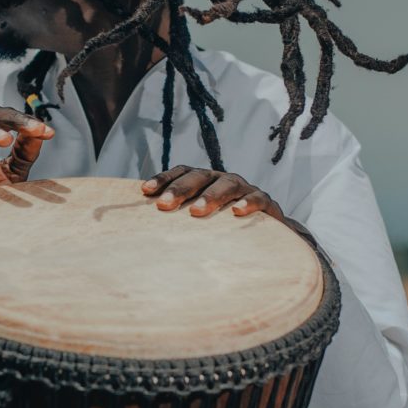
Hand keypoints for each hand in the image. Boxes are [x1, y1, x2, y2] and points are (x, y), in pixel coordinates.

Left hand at [140, 165, 312, 240]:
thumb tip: (140, 231)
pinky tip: (237, 212)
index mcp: (204, 181)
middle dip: (181, 189)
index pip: (182, 172)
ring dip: (211, 196)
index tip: (145, 191)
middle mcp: (222, 180)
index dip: (164, 179)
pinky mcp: (265, 202)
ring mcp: (245, 189)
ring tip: (197, 211)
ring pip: (228, 184)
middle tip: (164, 205)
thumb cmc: (224, 228)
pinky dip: (249, 203)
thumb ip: (178, 221)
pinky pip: (259, 199)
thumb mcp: (201, 222)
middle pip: (200, 176)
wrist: (267, 235)